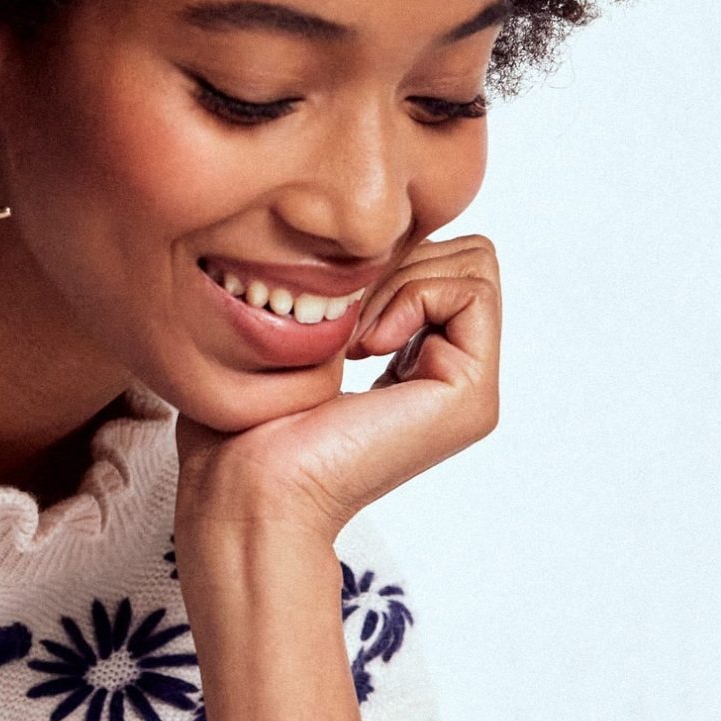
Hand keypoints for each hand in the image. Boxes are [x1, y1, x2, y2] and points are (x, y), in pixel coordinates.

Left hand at [174, 233, 500, 553]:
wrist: (247, 484)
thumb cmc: (245, 421)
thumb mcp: (297, 330)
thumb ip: (343, 285)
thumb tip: (367, 236)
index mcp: (414, 360)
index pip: (437, 254)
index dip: (384, 252)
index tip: (326, 302)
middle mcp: (450, 374)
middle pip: (463, 252)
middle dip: (398, 259)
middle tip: (342, 318)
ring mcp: (467, 388)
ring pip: (475, 263)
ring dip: (402, 278)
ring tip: (352, 336)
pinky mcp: (472, 397)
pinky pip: (472, 292)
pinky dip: (415, 296)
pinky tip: (367, 346)